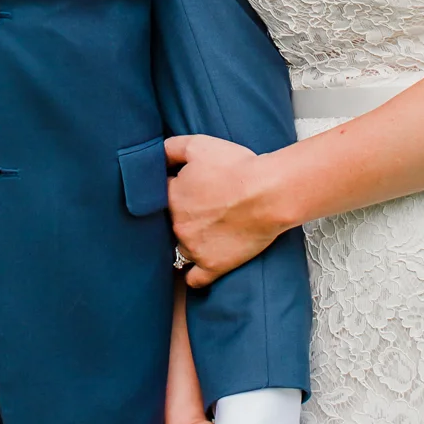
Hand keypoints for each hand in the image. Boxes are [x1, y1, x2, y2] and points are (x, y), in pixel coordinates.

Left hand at [165, 135, 280, 285]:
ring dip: (188, 241)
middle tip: (201, 207)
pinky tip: (195, 270)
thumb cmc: (237, 167)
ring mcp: (193, 249)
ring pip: (180, 248)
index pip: (160, 195)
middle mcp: (177, 225)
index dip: (174, 188)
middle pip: (170, 222)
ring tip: (204, 234)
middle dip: (182, 214)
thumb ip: (170, 148)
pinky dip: (193, 275)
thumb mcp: (198, 145)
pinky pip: (194, 279)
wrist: (268, 194)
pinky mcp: (213, 266)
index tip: (187, 187)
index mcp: (171, 197)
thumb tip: (155, 156)